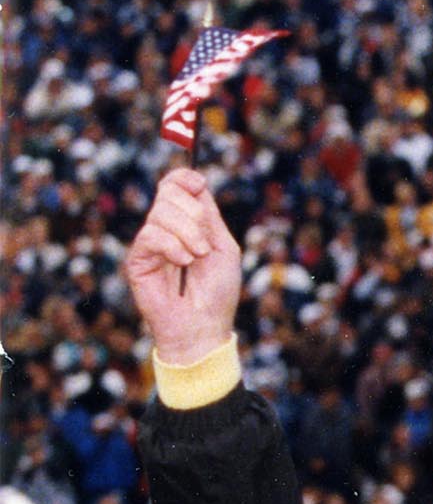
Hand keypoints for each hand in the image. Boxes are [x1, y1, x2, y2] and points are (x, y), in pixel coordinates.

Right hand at [124, 169, 242, 368]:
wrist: (203, 325)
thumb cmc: (217, 292)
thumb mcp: (224, 247)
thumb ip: (209, 216)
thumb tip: (196, 183)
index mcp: (187, 222)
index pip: (175, 184)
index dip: (184, 178)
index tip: (198, 185)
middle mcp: (166, 228)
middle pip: (168, 193)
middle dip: (194, 215)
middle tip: (205, 245)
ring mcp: (150, 242)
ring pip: (161, 213)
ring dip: (188, 235)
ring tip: (196, 257)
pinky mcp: (137, 258)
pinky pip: (151, 235)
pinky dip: (172, 246)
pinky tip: (182, 263)